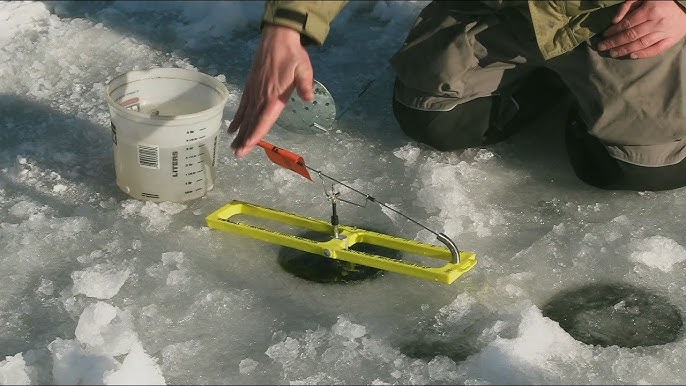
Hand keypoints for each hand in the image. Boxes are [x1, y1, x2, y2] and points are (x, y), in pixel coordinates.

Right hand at [229, 25, 313, 156]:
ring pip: (246, 115)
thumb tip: (309, 98)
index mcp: (274, 95)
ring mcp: (254, 91)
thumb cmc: (292, 54)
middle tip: (238, 154)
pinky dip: (238, 117)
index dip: (256, 133)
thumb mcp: (304, 68)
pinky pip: (243, 105)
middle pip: (252, 121)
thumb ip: (305, 85)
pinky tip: (233, 127)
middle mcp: (261, 96)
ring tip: (233, 146)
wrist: (277, 37)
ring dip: (240, 131)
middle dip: (245, 138)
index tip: (248, 146)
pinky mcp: (251, 86)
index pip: (264, 118)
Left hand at [597, 0, 685, 58]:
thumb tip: (614, 20)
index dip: (613, 31)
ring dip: (624, 50)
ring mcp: (664, 32)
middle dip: (614, 42)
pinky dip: (643, 54)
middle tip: (602, 47)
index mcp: (650, 10)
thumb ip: (628, 5)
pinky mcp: (671, 40)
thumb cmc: (663, 0)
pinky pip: (656, 50)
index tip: (604, 35)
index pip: (627, 24)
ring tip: (613, 53)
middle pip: (631, 35)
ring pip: (641, 44)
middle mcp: (657, 23)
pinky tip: (632, 56)